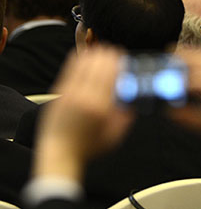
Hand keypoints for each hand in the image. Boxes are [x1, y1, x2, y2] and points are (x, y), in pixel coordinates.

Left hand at [33, 46, 133, 181]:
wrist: (60, 154)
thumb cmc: (88, 147)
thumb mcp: (115, 135)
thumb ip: (127, 115)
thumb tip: (134, 97)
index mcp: (100, 106)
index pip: (112, 70)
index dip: (120, 60)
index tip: (126, 59)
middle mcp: (83, 95)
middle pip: (98, 61)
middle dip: (110, 55)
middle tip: (117, 56)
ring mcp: (69, 92)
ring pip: (84, 60)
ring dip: (96, 54)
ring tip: (103, 56)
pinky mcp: (60, 92)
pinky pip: (71, 66)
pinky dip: (81, 59)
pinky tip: (87, 58)